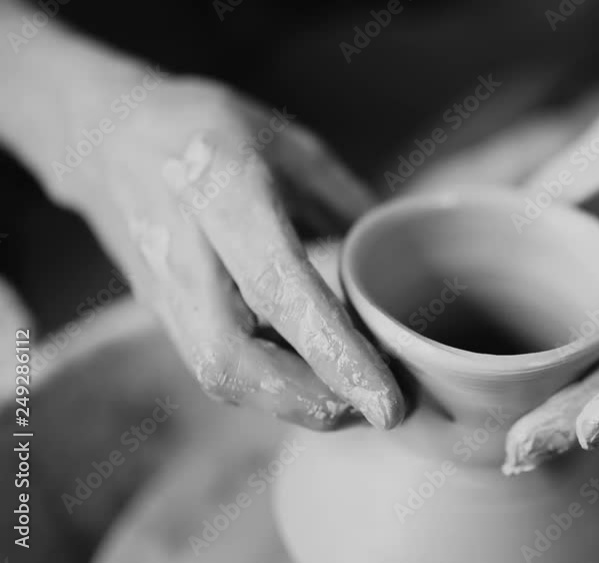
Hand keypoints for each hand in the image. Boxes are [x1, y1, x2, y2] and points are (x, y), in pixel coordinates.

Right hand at [48, 71, 402, 430]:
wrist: (104, 135)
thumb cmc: (207, 130)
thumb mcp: (287, 142)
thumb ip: (344, 201)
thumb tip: (396, 258)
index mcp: (222, 190)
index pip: (278, 287)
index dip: (334, 351)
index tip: (387, 402)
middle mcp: (185, 251)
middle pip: (233, 359)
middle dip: (312, 402)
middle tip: (379, 410)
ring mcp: (163, 292)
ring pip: (220, 375)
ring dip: (296, 404)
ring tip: (358, 401)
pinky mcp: (161, 316)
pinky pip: (216, 367)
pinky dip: (272, 388)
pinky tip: (317, 381)